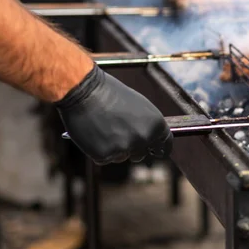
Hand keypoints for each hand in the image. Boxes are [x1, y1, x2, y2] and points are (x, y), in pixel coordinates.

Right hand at [54, 64, 172, 164]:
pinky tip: (93, 133)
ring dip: (114, 149)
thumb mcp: (139, 105)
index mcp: (156, 124)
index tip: (156, 153)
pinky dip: (98, 150)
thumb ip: (148, 124)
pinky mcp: (105, 155)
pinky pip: (104, 159)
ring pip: (122, 157)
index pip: (165, 145)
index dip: (160, 150)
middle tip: (118, 134)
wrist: (84, 90)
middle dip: (132, 148)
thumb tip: (151, 138)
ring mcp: (125, 148)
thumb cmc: (110, 94)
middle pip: (141, 154)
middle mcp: (144, 138)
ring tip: (103, 128)